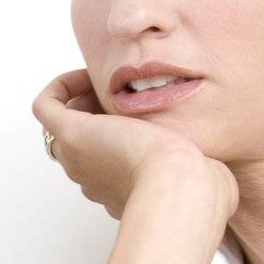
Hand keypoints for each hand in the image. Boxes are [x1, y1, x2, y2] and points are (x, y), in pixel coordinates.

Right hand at [33, 68, 237, 227]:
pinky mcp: (71, 135)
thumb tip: (217, 170)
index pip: (105, 160)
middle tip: (120, 95)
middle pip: (79, 143)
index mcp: (120, 189)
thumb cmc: (197, 189)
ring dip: (78, 99)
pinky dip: (59, 86)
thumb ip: (206, 172)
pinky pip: (45, 106)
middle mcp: (92, 177)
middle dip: (96, 114)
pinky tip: (85, 74)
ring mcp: (78, 157)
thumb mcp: (204, 176)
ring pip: (62, 126)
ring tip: (103, 82)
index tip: (140, 112)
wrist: (180, 187)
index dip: (116, 131)